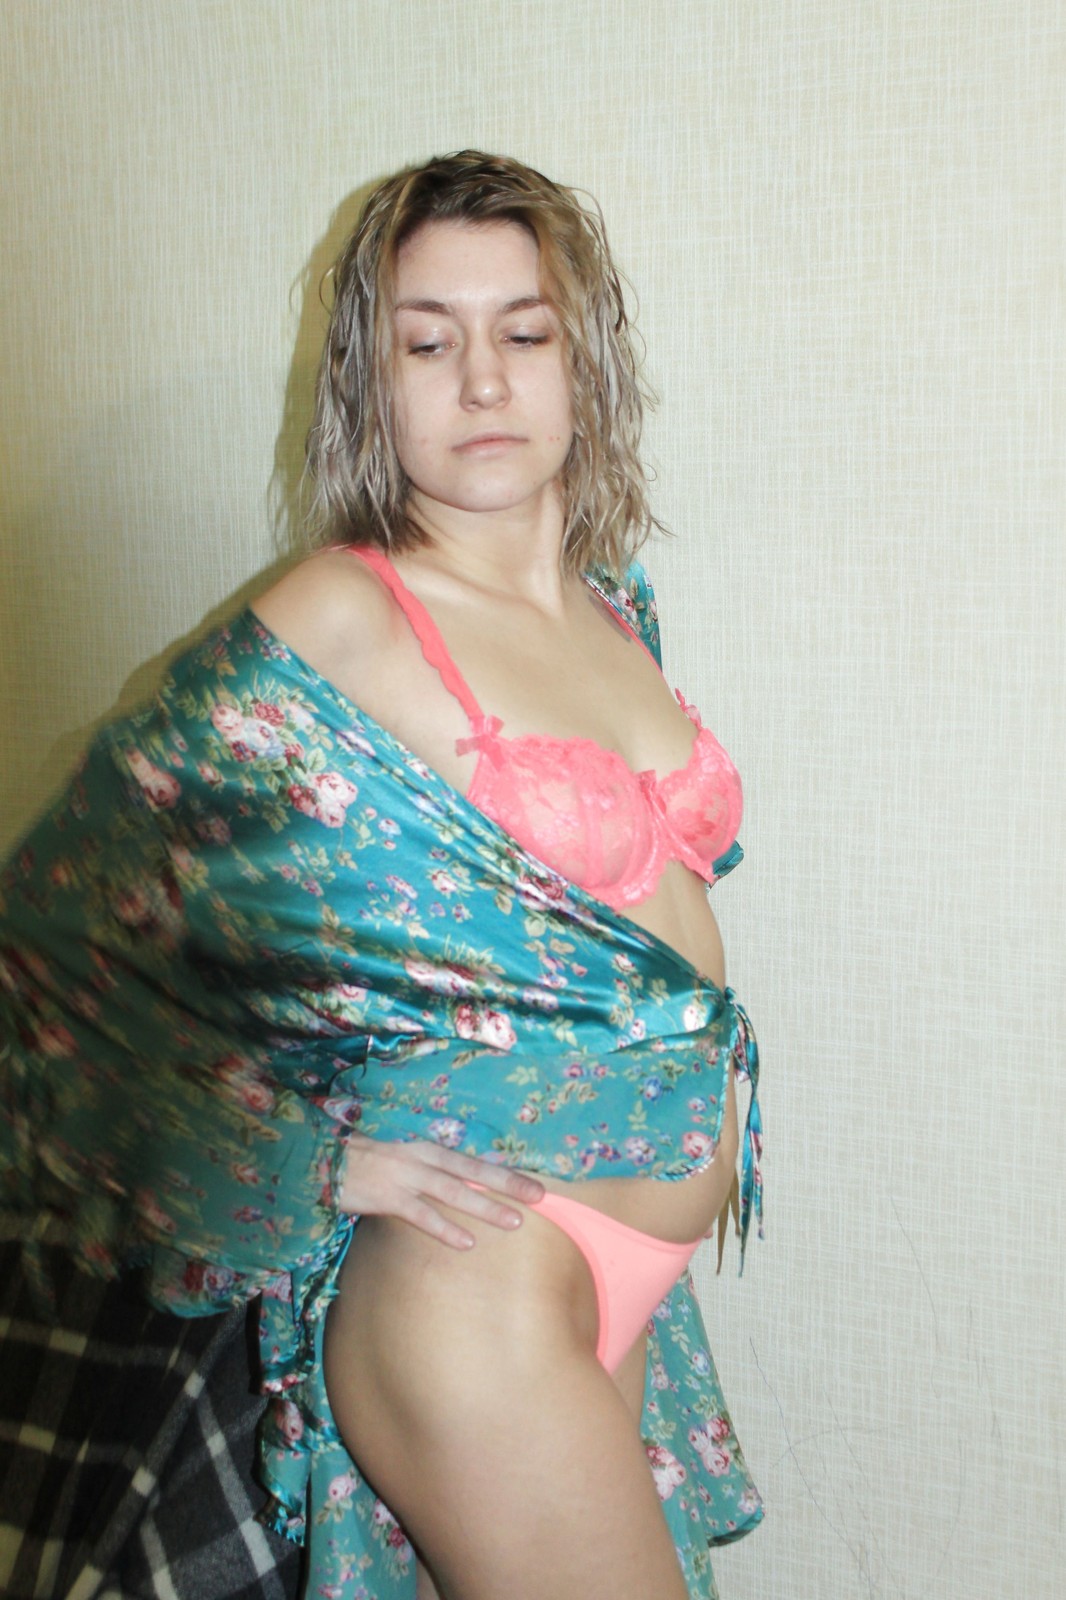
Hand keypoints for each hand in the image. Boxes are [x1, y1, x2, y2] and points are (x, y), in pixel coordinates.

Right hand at [337, 1132, 544, 1248]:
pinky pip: (422, 1215)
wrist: (320, 1159)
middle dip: (508, 1183)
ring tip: (515, 1221)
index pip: (472, 1160)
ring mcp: (405, 1176)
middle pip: (473, 1171)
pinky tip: (467, 1243)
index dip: (503, 1171)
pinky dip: (445, 1229)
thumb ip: (424, 1170)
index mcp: (425, 1147)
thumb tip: (454, 1187)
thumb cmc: (359, 1160)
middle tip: (541, 1196)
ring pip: (454, 1192)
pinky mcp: (387, 1197)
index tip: (533, 1182)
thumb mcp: (398, 1157)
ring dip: (485, 1206)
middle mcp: (421, 1158)